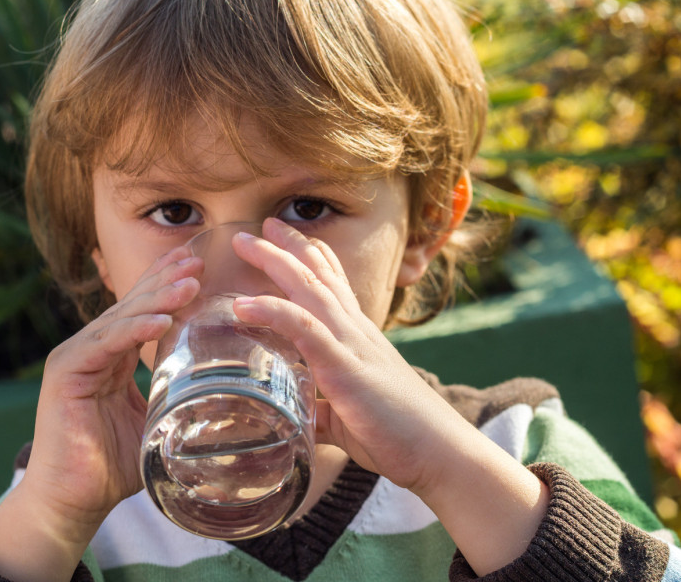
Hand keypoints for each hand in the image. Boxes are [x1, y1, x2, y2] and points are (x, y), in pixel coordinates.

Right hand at [0, 245, 201, 580]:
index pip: (142, 311)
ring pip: (122, 318)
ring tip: (191, 283)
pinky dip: (133, 330)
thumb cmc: (112, 467)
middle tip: (198, 259)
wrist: (73, 500)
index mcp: (112, 357)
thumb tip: (223, 392)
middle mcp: (93, 349)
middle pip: (133, 305)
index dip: (167, 285)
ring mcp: (75, 356)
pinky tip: (161, 320)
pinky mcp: (64, 371)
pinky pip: (105, 344)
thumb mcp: (155, 422)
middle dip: (166, 280)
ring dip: (158, 299)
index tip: (198, 265)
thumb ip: (175, 398)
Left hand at [230, 217, 454, 490]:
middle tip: (253, 228)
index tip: (283, 235)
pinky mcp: (344, 367)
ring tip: (244, 242)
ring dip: (275, 261)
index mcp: (358, 337)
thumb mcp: (348, 416)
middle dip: (284, 245)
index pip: (334, 283)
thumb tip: (294, 418)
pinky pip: (304, 328)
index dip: (310, 255)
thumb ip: (320, 411)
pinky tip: (243, 304)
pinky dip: (272, 311)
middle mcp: (355, 330)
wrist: (437, 452)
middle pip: (316, 273)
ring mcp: (351, 344)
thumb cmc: (397, 434)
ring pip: (309, 288)